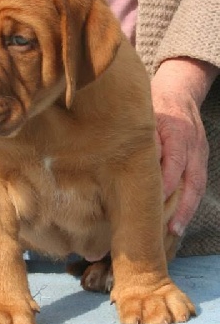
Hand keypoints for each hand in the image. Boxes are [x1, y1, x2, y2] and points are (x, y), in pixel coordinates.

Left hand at [151, 58, 217, 235]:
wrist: (180, 92)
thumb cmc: (155, 103)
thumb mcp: (146, 113)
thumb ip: (140, 135)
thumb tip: (123, 157)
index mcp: (178, 132)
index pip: (175, 161)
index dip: (166, 183)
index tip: (153, 201)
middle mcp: (193, 145)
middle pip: (191, 180)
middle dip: (181, 206)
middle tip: (170, 228)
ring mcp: (200, 153)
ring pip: (197, 186)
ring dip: (187, 210)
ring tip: (175, 231)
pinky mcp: (200, 160)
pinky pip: (197, 184)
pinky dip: (189, 203)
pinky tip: (178, 219)